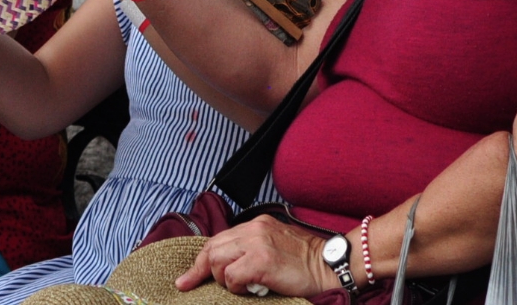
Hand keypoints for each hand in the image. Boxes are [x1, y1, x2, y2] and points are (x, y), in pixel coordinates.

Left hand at [176, 215, 339, 297]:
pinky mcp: (262, 261)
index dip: (199, 260)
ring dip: (223, 280)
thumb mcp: (276, 246)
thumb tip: (228, 266)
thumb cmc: (306, 262)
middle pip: (211, 248)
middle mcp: (255, 229)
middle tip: (190, 285)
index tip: (186, 278)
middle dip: (199, 271)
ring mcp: (258, 244)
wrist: (330, 266)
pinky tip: (251, 290)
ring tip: (241, 287)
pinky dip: (236, 287)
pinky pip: (232, 276)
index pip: (218, 239)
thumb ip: (252, 249)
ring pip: (217, 262)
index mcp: (257, 225)